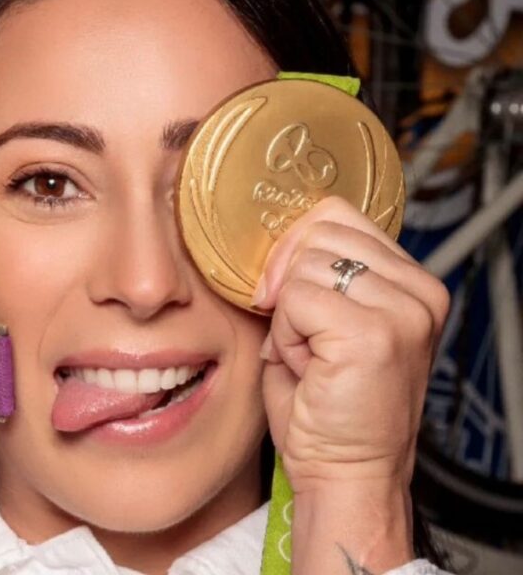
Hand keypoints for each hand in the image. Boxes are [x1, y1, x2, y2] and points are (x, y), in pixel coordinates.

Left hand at [253, 196, 448, 491]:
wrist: (346, 474)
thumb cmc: (327, 410)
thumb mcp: (323, 326)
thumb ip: (311, 276)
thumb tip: (272, 241)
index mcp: (411, 282)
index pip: (335, 215)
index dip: (292, 250)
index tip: (285, 297)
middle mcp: (418, 291)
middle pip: (315, 232)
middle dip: (287, 283)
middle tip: (303, 339)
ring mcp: (402, 311)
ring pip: (302, 266)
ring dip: (287, 316)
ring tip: (311, 358)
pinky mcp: (373, 334)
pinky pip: (295, 300)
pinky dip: (286, 336)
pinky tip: (309, 368)